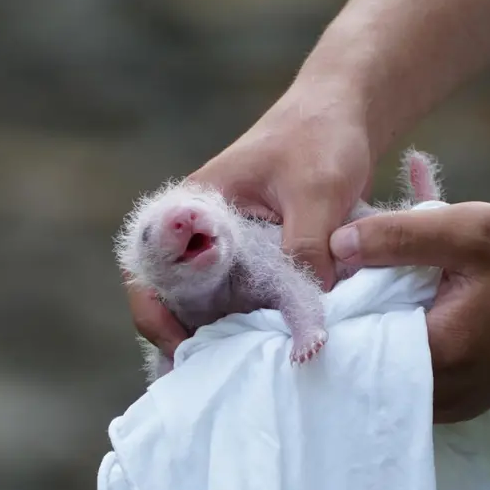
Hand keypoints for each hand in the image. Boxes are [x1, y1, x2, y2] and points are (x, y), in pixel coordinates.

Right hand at [127, 94, 376, 359]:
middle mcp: (198, 232)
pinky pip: (238, 301)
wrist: (341, 113)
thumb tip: (312, 317)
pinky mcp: (251, 258)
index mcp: (191, 208)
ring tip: (241, 372)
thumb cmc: (319, 139)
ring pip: (203, 305)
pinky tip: (270, 350)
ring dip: (219, 336)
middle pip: (169, 297)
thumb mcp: (318, 193)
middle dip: (186, 339)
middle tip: (214, 376)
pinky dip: (249, 326)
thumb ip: (308, 250)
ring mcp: (222, 247)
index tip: (183, 349)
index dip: (154, 314)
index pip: (148, 268)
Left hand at [329, 202, 489, 422]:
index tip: (335, 275)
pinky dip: (402, 346)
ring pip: (386, 371)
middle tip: (356, 278)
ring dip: (379, 332)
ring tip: (381, 292)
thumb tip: (336, 244)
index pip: (353, 341)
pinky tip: (408, 312)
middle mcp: (438, 395)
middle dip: (355, 318)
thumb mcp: (469, 231)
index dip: (337, 306)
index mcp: (436, 356)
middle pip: (365, 360)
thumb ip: (398, 235)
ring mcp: (450, 405)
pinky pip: (410, 376)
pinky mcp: (460, 401)